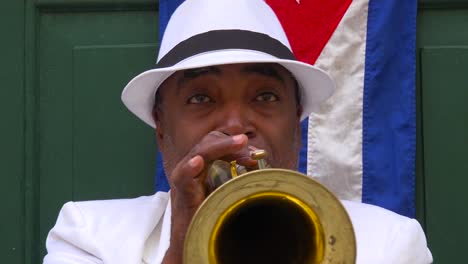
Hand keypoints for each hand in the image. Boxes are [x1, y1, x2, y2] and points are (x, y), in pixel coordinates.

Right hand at [162, 131, 255, 263]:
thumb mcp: (229, 189)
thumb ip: (239, 174)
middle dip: (230, 143)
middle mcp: (192, 167)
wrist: (193, 239)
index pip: (216, 142)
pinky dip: (190, 168)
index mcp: (204, 164)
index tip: (255, 154)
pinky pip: (183, 177)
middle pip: (208, 142)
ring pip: (199, 152)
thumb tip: (257, 159)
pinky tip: (198, 162)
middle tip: (248, 145)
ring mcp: (185, 178)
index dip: (235, 144)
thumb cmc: (212, 213)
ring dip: (220, 146)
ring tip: (240, 142)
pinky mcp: (181, 194)